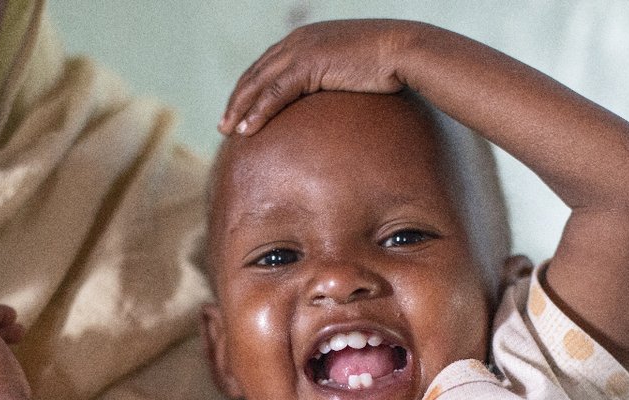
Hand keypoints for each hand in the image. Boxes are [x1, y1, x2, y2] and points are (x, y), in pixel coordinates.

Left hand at [219, 19, 430, 135]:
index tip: (239, 111)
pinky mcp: (308, 64)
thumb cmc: (387, 65)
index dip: (250, 90)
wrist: (404, 51)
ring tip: (228, 132)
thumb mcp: (352, 73)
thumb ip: (333, 82)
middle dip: (237, 100)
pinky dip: (258, 112)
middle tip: (223, 125)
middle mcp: (297, 41)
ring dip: (240, 109)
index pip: (267, 66)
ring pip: (259, 83)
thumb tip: (330, 108)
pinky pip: (275, 93)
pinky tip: (247, 131)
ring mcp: (301, 50)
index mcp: (305, 39)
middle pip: (256, 74)